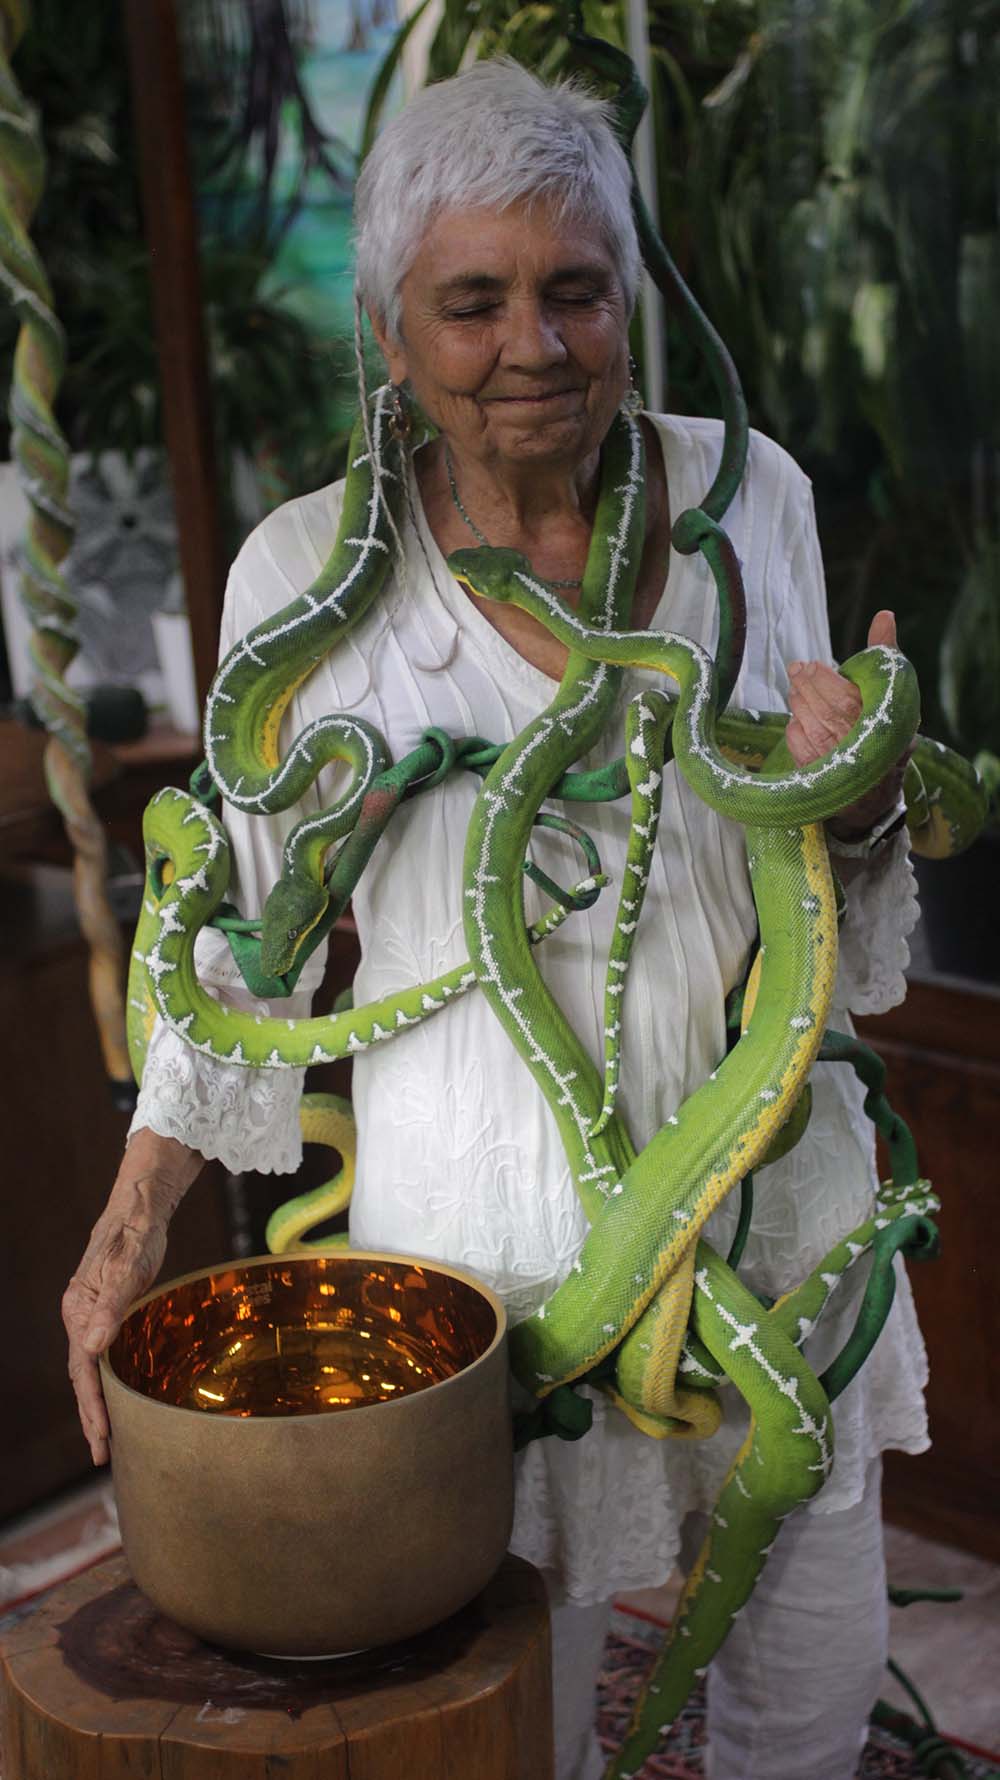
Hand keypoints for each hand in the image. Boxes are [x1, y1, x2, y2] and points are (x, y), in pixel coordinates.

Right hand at [63, 1131, 201, 1464]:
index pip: (82, 1368)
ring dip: (98, 1405)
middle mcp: (81, 1318)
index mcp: (79, 1310)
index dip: (92, 1404)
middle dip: (91, 1417)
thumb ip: (111, 1307)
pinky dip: (109, 1383)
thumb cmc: (134, 1236)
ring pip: (92, 1370)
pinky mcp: (110, 1314)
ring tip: (106, 1441)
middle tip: (100, 1455)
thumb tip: (92, 1346)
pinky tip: (121, 1400)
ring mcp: (94, 1317)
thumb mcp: (126, 1268)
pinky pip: (105, 1357)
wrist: (139, 1211)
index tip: (101, 1435)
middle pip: (83, 1377)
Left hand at [786, 611, 912, 837]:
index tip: (809, 666)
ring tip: (804, 697)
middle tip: (799, 673)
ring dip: (798, 701)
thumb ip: (886, 653)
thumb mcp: (892, 693)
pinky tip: (807, 725)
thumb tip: (885, 615)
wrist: (878, 790)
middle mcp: (840, 729)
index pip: (823, 679)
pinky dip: (796, 726)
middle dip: (801, 681)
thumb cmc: (886, 733)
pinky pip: (792, 734)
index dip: (813, 671)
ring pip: (798, 712)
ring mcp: (822, 750)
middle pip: (806, 693)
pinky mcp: (808, 766)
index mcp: (862, 707)